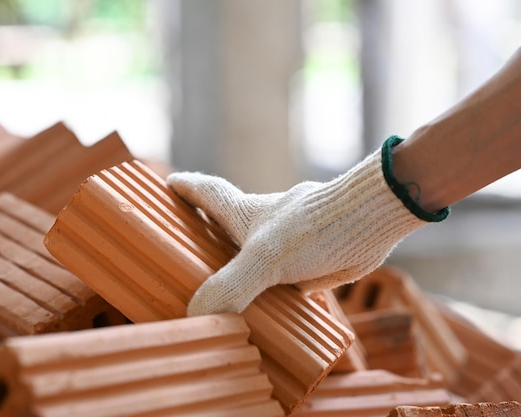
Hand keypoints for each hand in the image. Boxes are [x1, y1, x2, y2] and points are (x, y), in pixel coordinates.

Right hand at [167, 136, 448, 315]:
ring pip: (257, 257)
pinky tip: (272, 313)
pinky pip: (284, 280)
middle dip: (207, 233)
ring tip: (225, 295)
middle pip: (228, 225)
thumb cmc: (318, 227)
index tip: (169, 182)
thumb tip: (196, 314)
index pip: (209, 195)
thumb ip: (233, 286)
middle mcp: (265, 227)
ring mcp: (289, 244)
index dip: (187, 188)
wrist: (375, 219)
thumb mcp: (267, 257)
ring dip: (243, 270)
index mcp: (246, 215)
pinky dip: (274, 293)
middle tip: (187, 247)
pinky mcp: (312, 263)